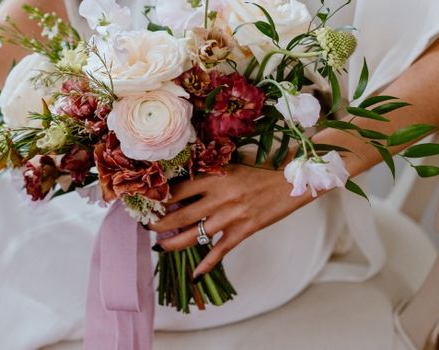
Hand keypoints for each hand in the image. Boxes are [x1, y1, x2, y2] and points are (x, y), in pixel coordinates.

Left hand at [148, 164, 310, 277]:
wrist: (294, 180)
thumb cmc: (263, 167)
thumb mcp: (232, 164)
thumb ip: (210, 173)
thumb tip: (184, 181)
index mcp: (214, 176)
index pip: (177, 189)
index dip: (158, 197)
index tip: (146, 201)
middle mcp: (219, 197)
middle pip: (178, 214)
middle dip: (157, 223)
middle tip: (145, 225)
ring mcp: (230, 216)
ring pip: (193, 235)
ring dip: (172, 243)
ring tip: (158, 247)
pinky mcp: (244, 231)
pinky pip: (219, 251)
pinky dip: (206, 265)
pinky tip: (195, 274)